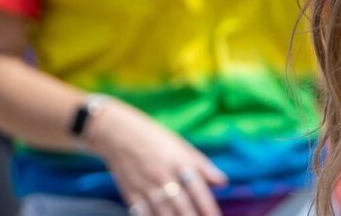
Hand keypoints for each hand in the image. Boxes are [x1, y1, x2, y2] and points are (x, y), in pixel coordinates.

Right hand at [88, 100, 228, 215]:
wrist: (118, 133)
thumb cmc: (155, 139)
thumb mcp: (181, 147)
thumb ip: (202, 166)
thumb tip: (223, 182)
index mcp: (179, 162)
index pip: (198, 189)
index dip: (208, 207)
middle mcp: (163, 175)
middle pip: (181, 205)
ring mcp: (146, 186)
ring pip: (163, 212)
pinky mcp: (131, 194)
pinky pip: (142, 213)